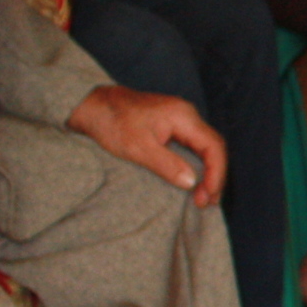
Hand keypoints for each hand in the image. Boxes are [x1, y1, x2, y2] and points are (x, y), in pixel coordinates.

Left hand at [67, 85, 224, 205]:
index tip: (209, 196)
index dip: (216, 173)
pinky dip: (195, 167)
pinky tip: (190, 182)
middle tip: (207, 203)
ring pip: (204, 149)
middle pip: (213, 148)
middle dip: (214, 177)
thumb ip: (166, 164)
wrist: (91, 104)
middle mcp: (186, 116)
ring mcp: (179, 121)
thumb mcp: (137, 147)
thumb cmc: (111, 122)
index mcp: (183, 116)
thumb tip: (191, 183)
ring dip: (206, 173)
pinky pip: (192, 148)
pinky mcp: (170, 127)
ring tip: (202, 197)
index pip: (213, 146)